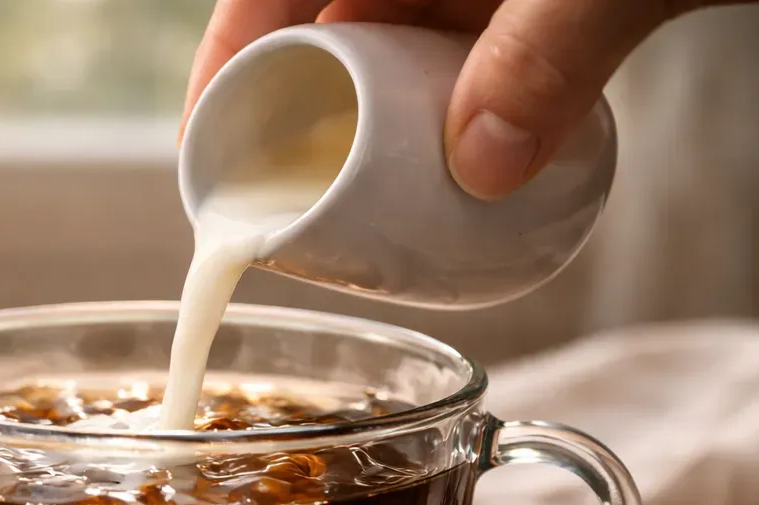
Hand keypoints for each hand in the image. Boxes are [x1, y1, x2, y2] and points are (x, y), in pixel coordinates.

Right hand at [182, 0, 757, 199]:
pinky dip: (457, 115)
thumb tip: (485, 168)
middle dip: (304, 123)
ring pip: (394, 53)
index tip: (208, 154)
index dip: (222, 68)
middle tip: (293, 213)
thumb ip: (549, 49)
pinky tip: (463, 171)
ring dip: (385, 133)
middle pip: (324, 34)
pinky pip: (465, 59)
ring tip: (372, 217)